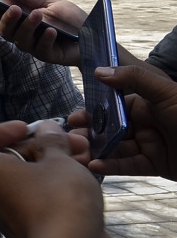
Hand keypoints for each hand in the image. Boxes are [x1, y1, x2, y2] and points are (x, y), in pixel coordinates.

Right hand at [0, 0, 84, 65]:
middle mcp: (25, 34)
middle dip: (7, 20)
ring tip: (38, 15)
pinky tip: (51, 31)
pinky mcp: (48, 56)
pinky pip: (40, 49)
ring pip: (21, 40)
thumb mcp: (53, 3)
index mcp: (23, 20)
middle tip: (14, 9)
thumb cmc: (72, 19)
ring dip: (27, 27)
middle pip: (6, 31)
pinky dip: (44, 40)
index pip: (2, 17)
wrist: (95, 35)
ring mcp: (35, 46)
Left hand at [0, 120, 117, 237]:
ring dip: (54, 164)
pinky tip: (86, 178)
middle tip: (73, 140)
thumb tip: (46, 129)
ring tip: (85, 155)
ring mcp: (11, 214)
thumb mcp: (58, 161)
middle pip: (8, 161)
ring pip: (28, 180)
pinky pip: (39, 199)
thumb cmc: (58, 201)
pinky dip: (57, 186)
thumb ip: (51, 141)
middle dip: (40, 146)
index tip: (25, 129)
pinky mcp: (32, 228)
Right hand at [76, 64, 176, 179]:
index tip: (75, 116)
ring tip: (78, 153)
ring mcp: (150, 144)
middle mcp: (147, 122)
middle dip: (91, 132)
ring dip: (97, 150)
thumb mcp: (167, 92)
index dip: (94, 110)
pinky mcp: (155, 165)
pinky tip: (96, 166)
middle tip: (71, 137)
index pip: (115, 105)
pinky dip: (112, 166)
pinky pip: (129, 165)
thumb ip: (134, 78)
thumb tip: (100, 71)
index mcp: (149, 103)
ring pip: (116, 147)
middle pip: (111, 127)